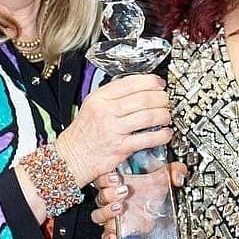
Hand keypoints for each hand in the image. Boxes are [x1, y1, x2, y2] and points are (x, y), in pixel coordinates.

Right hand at [55, 75, 171, 187]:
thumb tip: (137, 88)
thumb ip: (111, 96)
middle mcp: (106, 111)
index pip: (129, 83)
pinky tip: (165, 134)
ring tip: (167, 116)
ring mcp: (113, 130)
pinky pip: (147, 138)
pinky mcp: (120, 147)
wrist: (71, 157)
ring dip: (164, 115)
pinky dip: (161, 135)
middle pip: (142, 98)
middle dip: (161, 98)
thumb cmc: (83, 133)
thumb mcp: (92, 106)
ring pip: (148, 116)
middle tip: (166, 100)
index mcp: (99, 98)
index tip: (159, 84)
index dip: (150, 82)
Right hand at [91, 163, 187, 238]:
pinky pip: (106, 235)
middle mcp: (112, 198)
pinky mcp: (118, 229)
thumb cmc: (152, 191)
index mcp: (117, 183)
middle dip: (109, 193)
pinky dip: (109, 236)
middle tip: (124, 190)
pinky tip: (115, 236)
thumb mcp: (163, 179)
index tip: (117, 177)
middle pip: (100, 196)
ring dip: (107, 212)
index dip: (107, 178)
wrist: (156, 209)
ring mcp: (113, 215)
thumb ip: (172, 172)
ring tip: (119, 208)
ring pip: (98, 215)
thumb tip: (179, 174)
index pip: (102, 178)